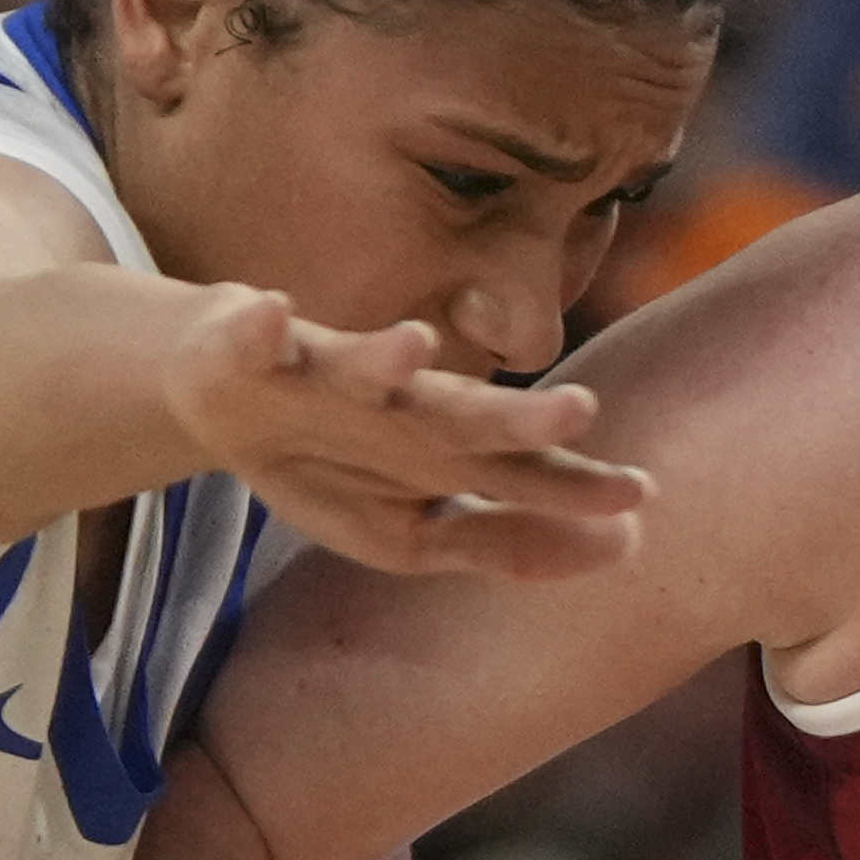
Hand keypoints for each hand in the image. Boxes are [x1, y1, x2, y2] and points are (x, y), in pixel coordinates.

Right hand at [164, 292, 653, 583]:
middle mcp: (395, 404)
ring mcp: (322, 373)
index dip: (572, 482)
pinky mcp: (248, 351)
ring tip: (416, 345)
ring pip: (361, 364)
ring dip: (386, 357)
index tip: (639, 494)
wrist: (219, 390)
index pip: (516, 466)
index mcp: (438, 447)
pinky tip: (269, 313)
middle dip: (515, 415)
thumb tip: (629, 547)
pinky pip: (251, 336)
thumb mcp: (416, 531)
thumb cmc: (337, 460)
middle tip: (579, 410)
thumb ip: (510, 543)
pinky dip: (258, 325)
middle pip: (460, 412)